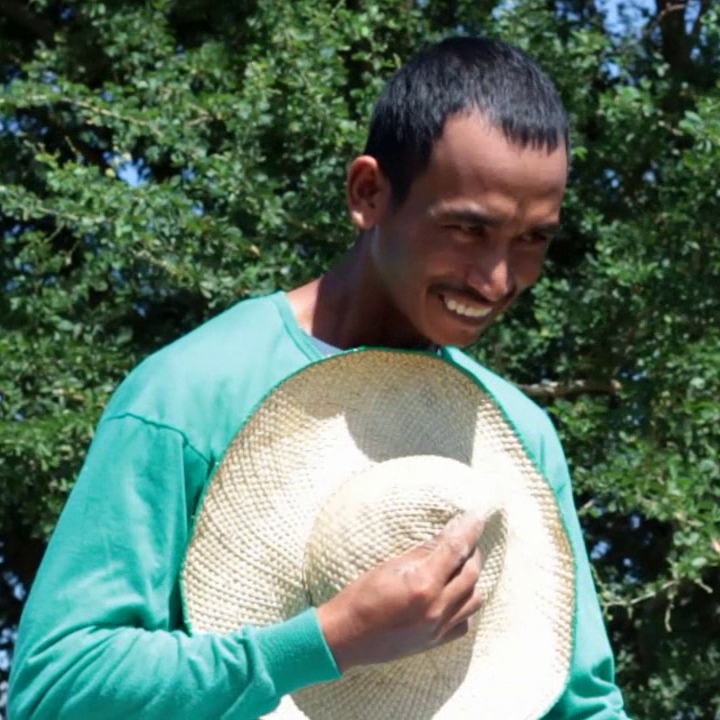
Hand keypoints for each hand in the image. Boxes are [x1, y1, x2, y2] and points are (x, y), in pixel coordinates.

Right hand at [316, 512, 483, 671]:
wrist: (346, 637)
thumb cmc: (361, 596)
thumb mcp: (390, 566)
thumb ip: (424, 552)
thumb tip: (447, 534)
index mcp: (423, 585)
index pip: (456, 549)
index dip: (469, 529)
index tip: (478, 514)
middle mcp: (437, 608)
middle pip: (471, 573)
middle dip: (472, 551)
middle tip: (465, 536)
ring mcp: (438, 629)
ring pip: (475, 599)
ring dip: (472, 578)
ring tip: (460, 564)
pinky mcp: (436, 642)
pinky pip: (464, 621)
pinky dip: (465, 603)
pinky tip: (453, 593)